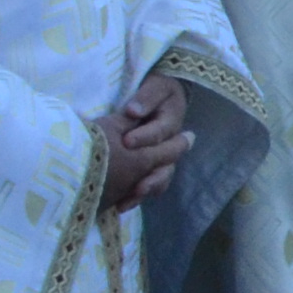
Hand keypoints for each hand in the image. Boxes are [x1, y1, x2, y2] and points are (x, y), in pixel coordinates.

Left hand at [95, 72, 190, 212]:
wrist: (162, 100)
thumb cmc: (157, 92)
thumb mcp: (156, 87)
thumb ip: (146, 97)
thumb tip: (132, 111)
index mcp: (172, 121)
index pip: (161, 131)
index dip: (145, 137)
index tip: (127, 141)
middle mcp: (170, 144)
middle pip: (165, 164)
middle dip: (150, 175)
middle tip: (135, 183)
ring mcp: (162, 159)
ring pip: (160, 178)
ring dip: (146, 190)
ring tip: (128, 200)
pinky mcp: (150, 169)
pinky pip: (148, 187)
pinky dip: (136, 197)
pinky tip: (120, 206)